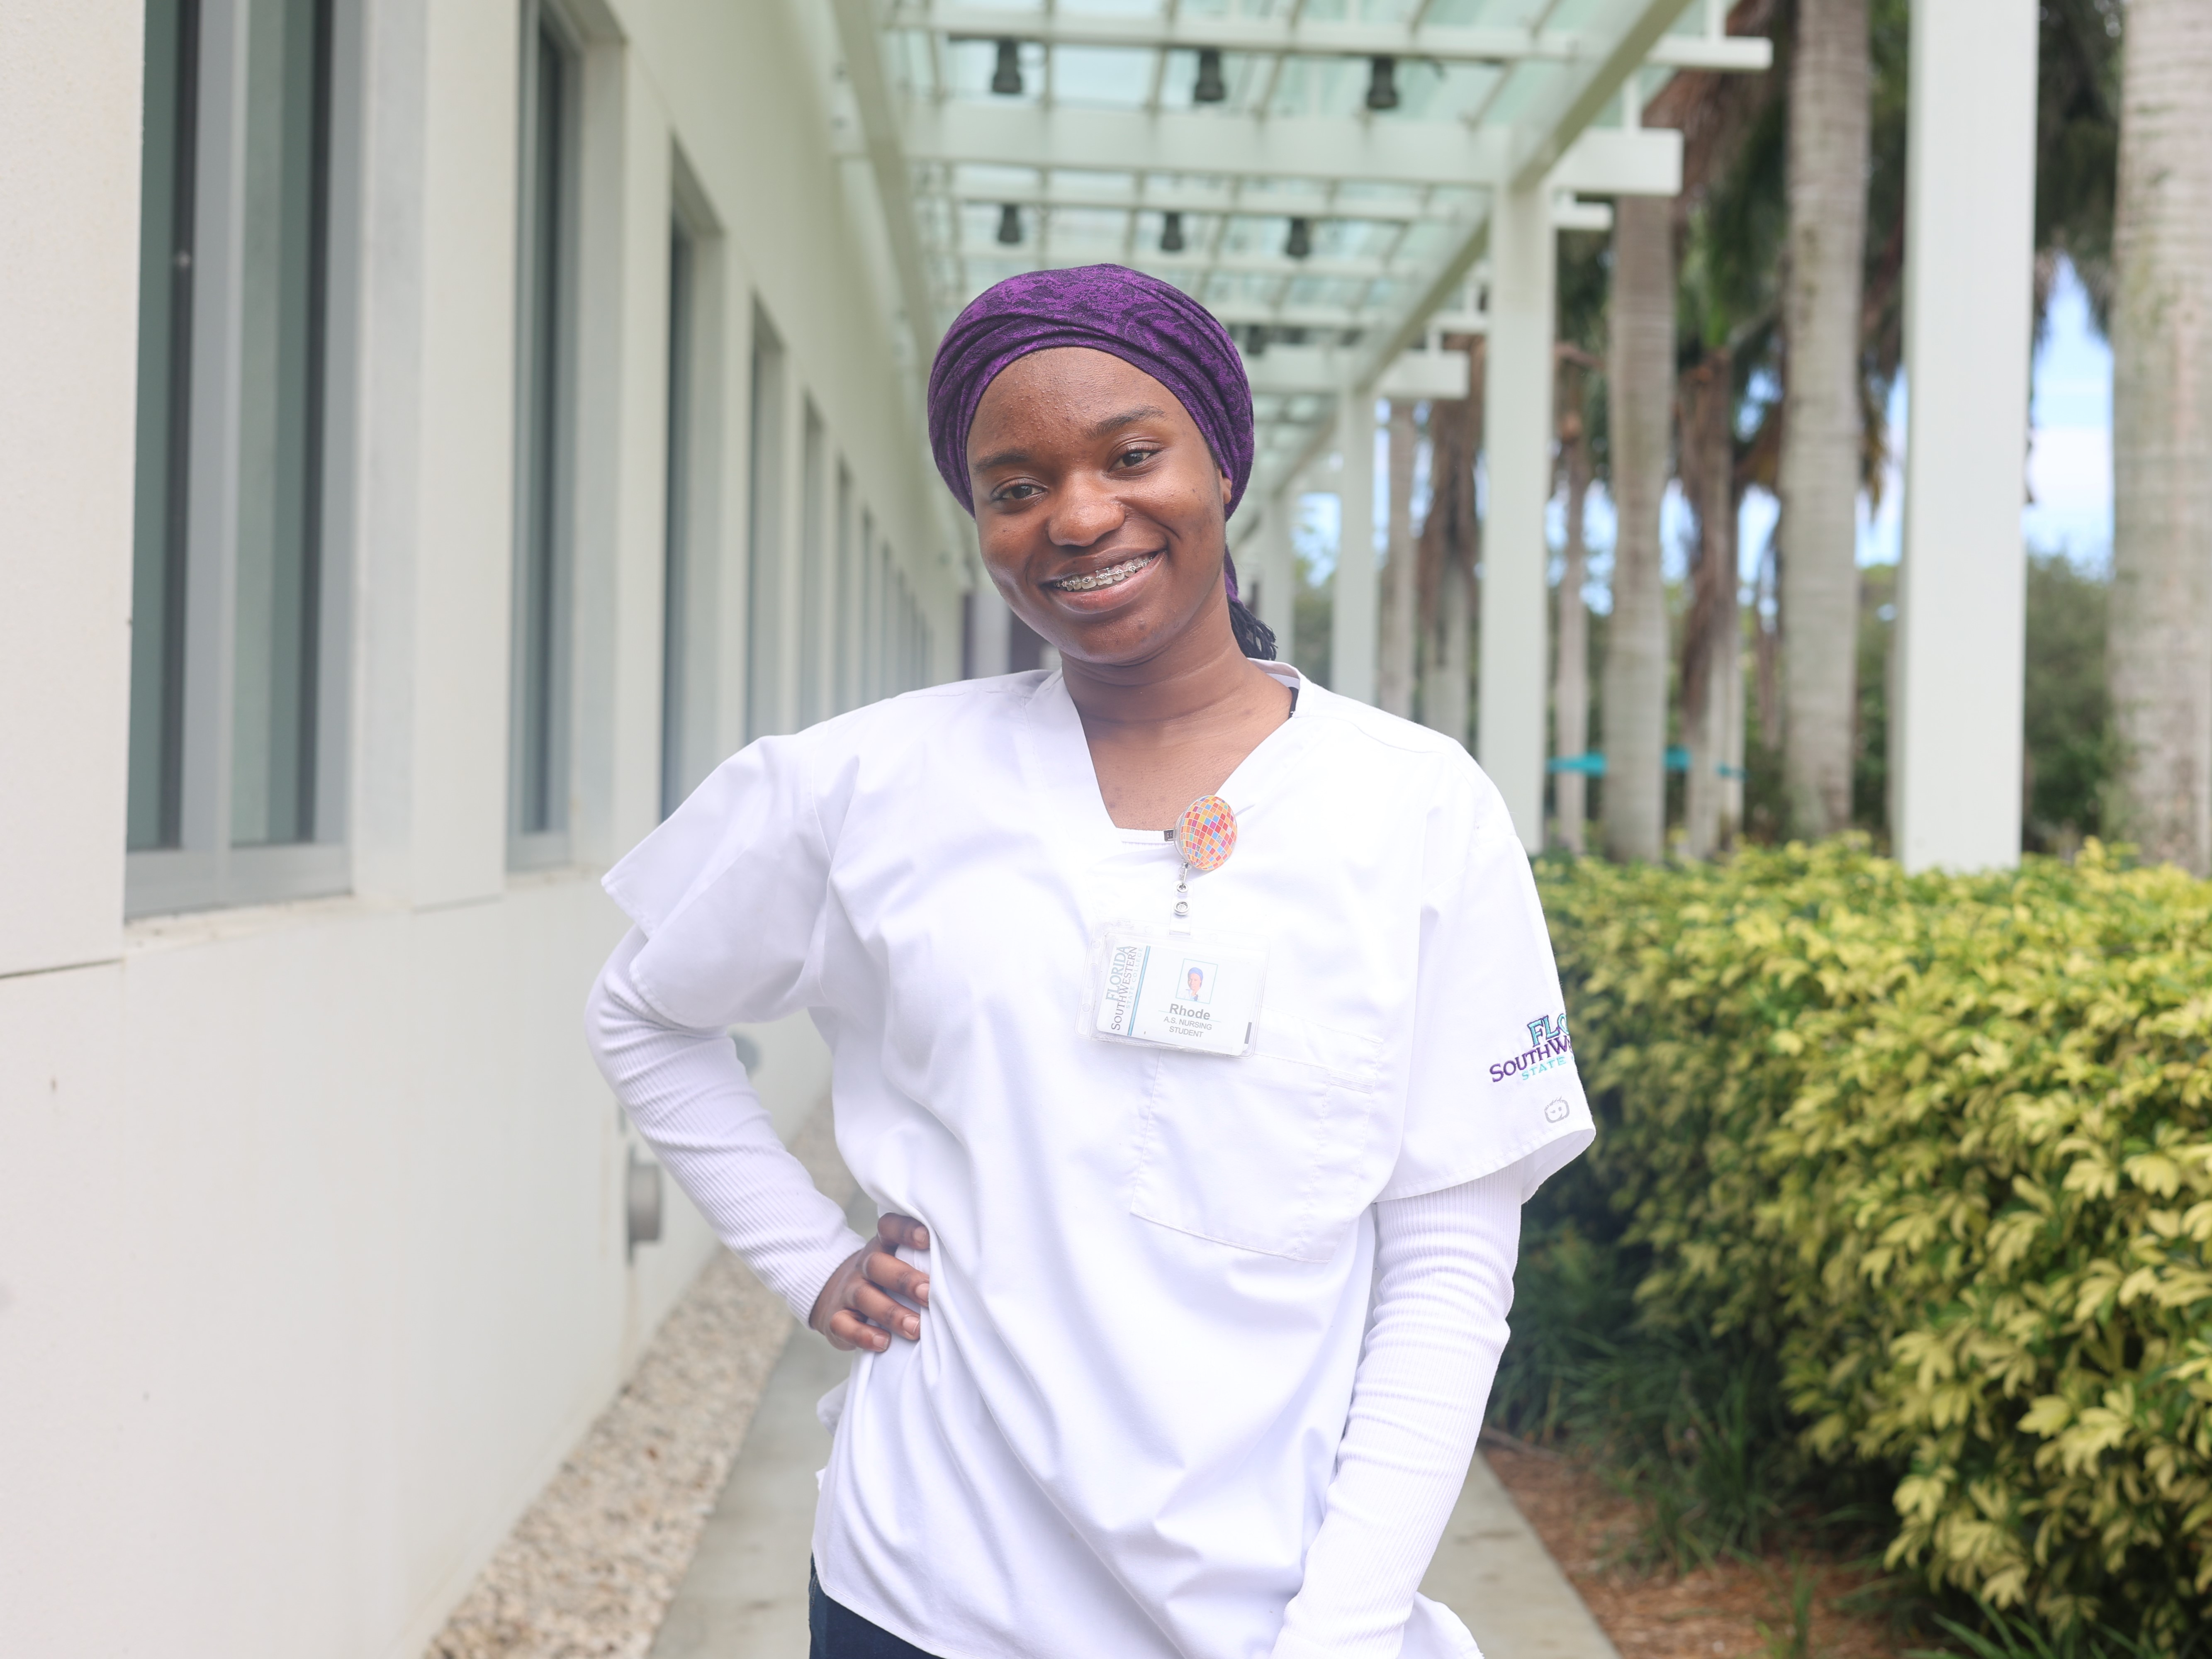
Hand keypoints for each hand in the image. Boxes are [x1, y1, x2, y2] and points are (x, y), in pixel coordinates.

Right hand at [809, 1212, 931, 1351]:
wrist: (835, 1296)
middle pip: (877, 1264)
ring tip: (915, 1328)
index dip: (905, 1230)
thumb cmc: (885, 1282)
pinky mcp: (835, 1318)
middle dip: (905, 1280)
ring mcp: (847, 1292)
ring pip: (864, 1296)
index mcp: (882, 1248)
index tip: (927, 1238)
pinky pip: (844, 1325)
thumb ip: (922, 1266)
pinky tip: (884, 1343)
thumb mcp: (898, 1265)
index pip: (889, 1229)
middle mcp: (864, 1267)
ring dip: (892, 1313)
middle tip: (928, 1294)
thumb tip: (962, 1278)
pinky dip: (864, 1335)